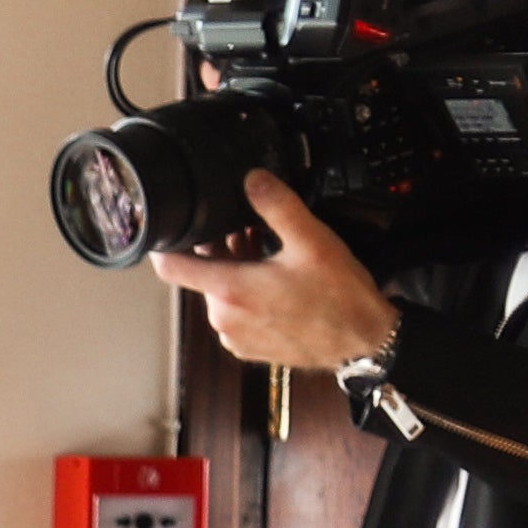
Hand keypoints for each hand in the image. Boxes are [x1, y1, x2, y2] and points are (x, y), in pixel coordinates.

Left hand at [154, 172, 398, 371]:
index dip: (164, 246)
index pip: (172, 268)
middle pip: (204, 276)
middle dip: (222, 253)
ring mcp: (233, 336)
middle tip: (251, 233)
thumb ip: (278, 207)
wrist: (363, 340)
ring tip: (269, 256)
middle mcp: (223, 318)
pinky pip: (236, 314)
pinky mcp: (246, 348)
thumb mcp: (312, 241)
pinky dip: (248, 297)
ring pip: (222, 294)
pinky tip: (275, 284)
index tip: (165, 231)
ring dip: (238, 273)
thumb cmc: (340, 297)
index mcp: (230, 291)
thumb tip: (253, 179)